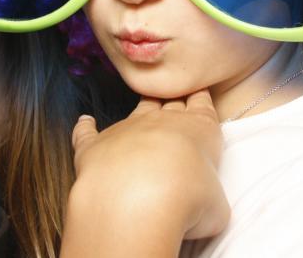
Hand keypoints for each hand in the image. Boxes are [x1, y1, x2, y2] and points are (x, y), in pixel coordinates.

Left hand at [61, 91, 229, 256]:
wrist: (139, 198)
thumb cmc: (188, 200)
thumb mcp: (218, 208)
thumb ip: (212, 200)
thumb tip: (205, 209)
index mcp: (199, 129)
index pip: (203, 105)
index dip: (202, 99)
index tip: (200, 93)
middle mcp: (163, 121)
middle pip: (171, 102)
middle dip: (175, 101)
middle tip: (176, 100)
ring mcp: (127, 129)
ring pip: (137, 109)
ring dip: (142, 108)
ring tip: (144, 106)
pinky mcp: (95, 145)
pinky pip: (88, 131)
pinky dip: (85, 126)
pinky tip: (84, 121)